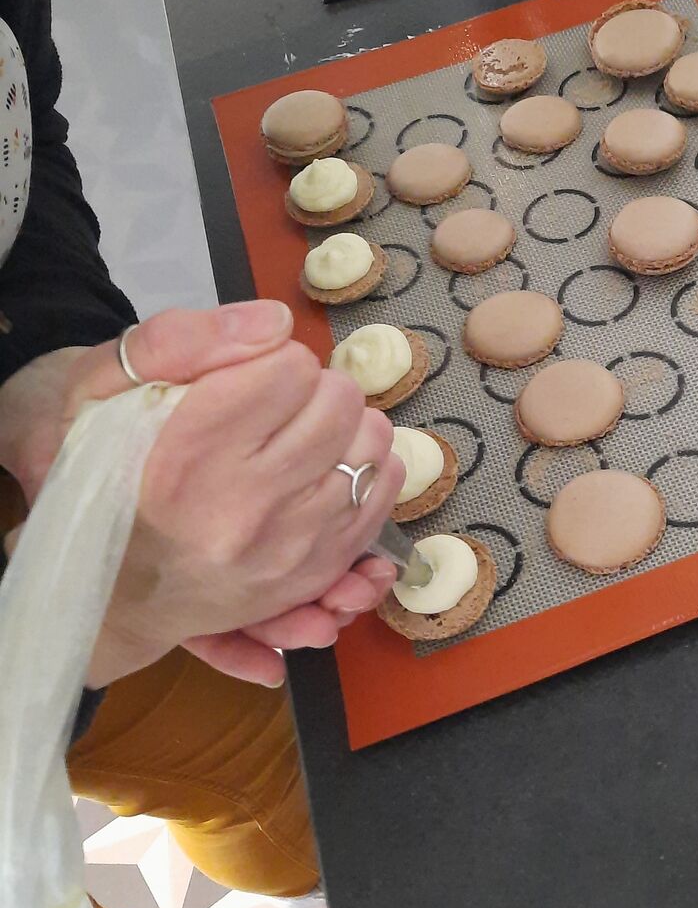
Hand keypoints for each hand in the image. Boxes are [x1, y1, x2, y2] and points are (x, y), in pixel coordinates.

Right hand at [0, 303, 402, 686]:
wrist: (106, 583)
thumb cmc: (104, 466)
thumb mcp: (105, 385)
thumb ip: (182, 341)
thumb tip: (275, 323)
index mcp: (184, 458)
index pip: (288, 368)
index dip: (275, 360)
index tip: (253, 378)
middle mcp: (241, 510)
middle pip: (339, 403)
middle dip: (316, 387)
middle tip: (282, 404)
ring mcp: (286, 548)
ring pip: (371, 443)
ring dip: (347, 424)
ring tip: (303, 435)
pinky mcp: (319, 571)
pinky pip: (384, 489)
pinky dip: (367, 464)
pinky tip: (327, 466)